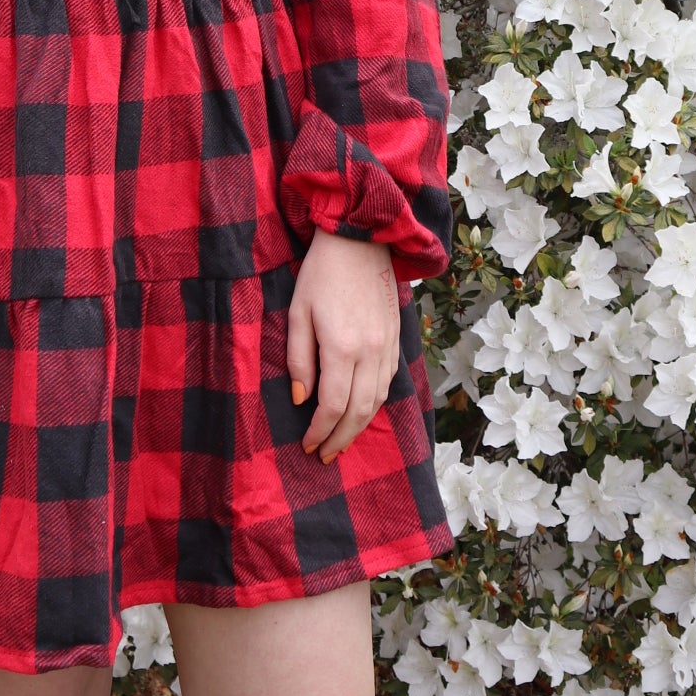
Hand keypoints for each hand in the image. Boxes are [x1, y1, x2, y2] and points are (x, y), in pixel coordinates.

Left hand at [287, 228, 401, 463]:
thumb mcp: (298, 312)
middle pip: (360, 411)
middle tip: (325, 455)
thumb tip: (301, 398)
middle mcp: (371, 352)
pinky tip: (361, 410)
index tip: (307, 445)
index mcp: (342, 346)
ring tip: (341, 441)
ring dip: (360, 426)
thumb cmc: (321, 273)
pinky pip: (388, 382)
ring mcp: (388, 345)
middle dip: (341, 438)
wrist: (361, 240)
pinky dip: (375, 403)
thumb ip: (299, 358)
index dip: (320, 430)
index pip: (333, 405)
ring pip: (378, 400)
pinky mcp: (396, 338)